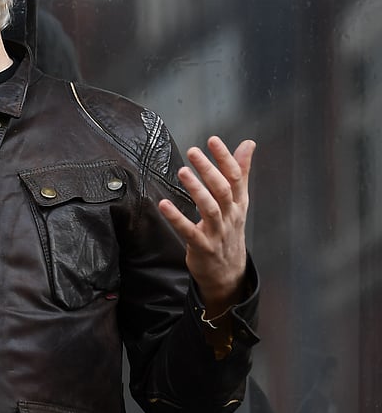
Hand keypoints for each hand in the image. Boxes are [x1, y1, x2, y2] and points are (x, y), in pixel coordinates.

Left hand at [158, 136, 255, 312]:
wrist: (228, 272)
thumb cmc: (230, 230)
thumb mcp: (239, 202)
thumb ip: (240, 172)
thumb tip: (248, 144)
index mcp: (239, 203)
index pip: (236, 177)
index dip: (225, 158)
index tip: (213, 140)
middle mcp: (231, 216)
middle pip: (223, 190)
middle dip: (209, 170)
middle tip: (193, 152)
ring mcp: (218, 232)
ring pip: (210, 209)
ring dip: (196, 190)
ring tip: (183, 171)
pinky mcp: (202, 247)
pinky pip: (190, 231)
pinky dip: (177, 218)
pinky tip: (164, 205)